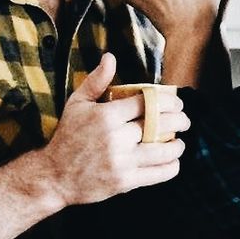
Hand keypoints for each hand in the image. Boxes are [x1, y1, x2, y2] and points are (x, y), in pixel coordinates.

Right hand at [38, 54, 188, 205]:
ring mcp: (122, 161)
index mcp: (106, 115)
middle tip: (184, 120)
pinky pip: (158, 174)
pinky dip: (171, 166)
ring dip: (177, 145)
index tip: (176, 103)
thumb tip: (110, 57)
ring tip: (179, 142)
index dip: (169, 101)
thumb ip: (96, 81)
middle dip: (179, 120)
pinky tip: (173, 161)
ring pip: (163, 150)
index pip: (148, 102)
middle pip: (160, 124)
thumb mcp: (77, 104)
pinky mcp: (125, 182)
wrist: (54, 176)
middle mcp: (116, 137)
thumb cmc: (68, 137)